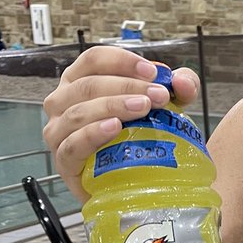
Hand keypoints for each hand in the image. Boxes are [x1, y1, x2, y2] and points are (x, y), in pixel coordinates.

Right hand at [42, 45, 200, 202]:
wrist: (131, 184)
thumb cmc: (139, 137)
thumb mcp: (165, 107)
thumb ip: (181, 89)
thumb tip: (183, 81)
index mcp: (80, 80)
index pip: (93, 59)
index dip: (122, 61)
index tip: (153, 73)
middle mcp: (63, 102)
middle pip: (88, 84)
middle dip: (126, 85)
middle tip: (158, 96)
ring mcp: (59, 132)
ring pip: (78, 111)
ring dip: (113, 105)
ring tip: (142, 108)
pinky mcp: (64, 162)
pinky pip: (72, 145)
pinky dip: (92, 133)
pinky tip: (114, 127)